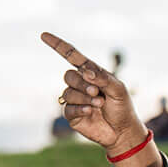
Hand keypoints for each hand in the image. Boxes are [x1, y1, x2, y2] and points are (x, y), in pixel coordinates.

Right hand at [41, 32, 146, 153]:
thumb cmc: (122, 107)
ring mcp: (75, 100)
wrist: (123, 131)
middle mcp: (80, 85)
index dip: (58, 45)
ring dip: (84, 97)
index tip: (44, 35)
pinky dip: (81, 109)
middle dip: (82, 83)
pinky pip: (68, 108)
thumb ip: (104, 78)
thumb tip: (85, 71)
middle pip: (68, 76)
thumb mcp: (119, 89)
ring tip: (99, 104)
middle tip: (97, 92)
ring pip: (68, 92)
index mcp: (91, 73)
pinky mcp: (72, 115)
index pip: (71, 56)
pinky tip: (91, 111)